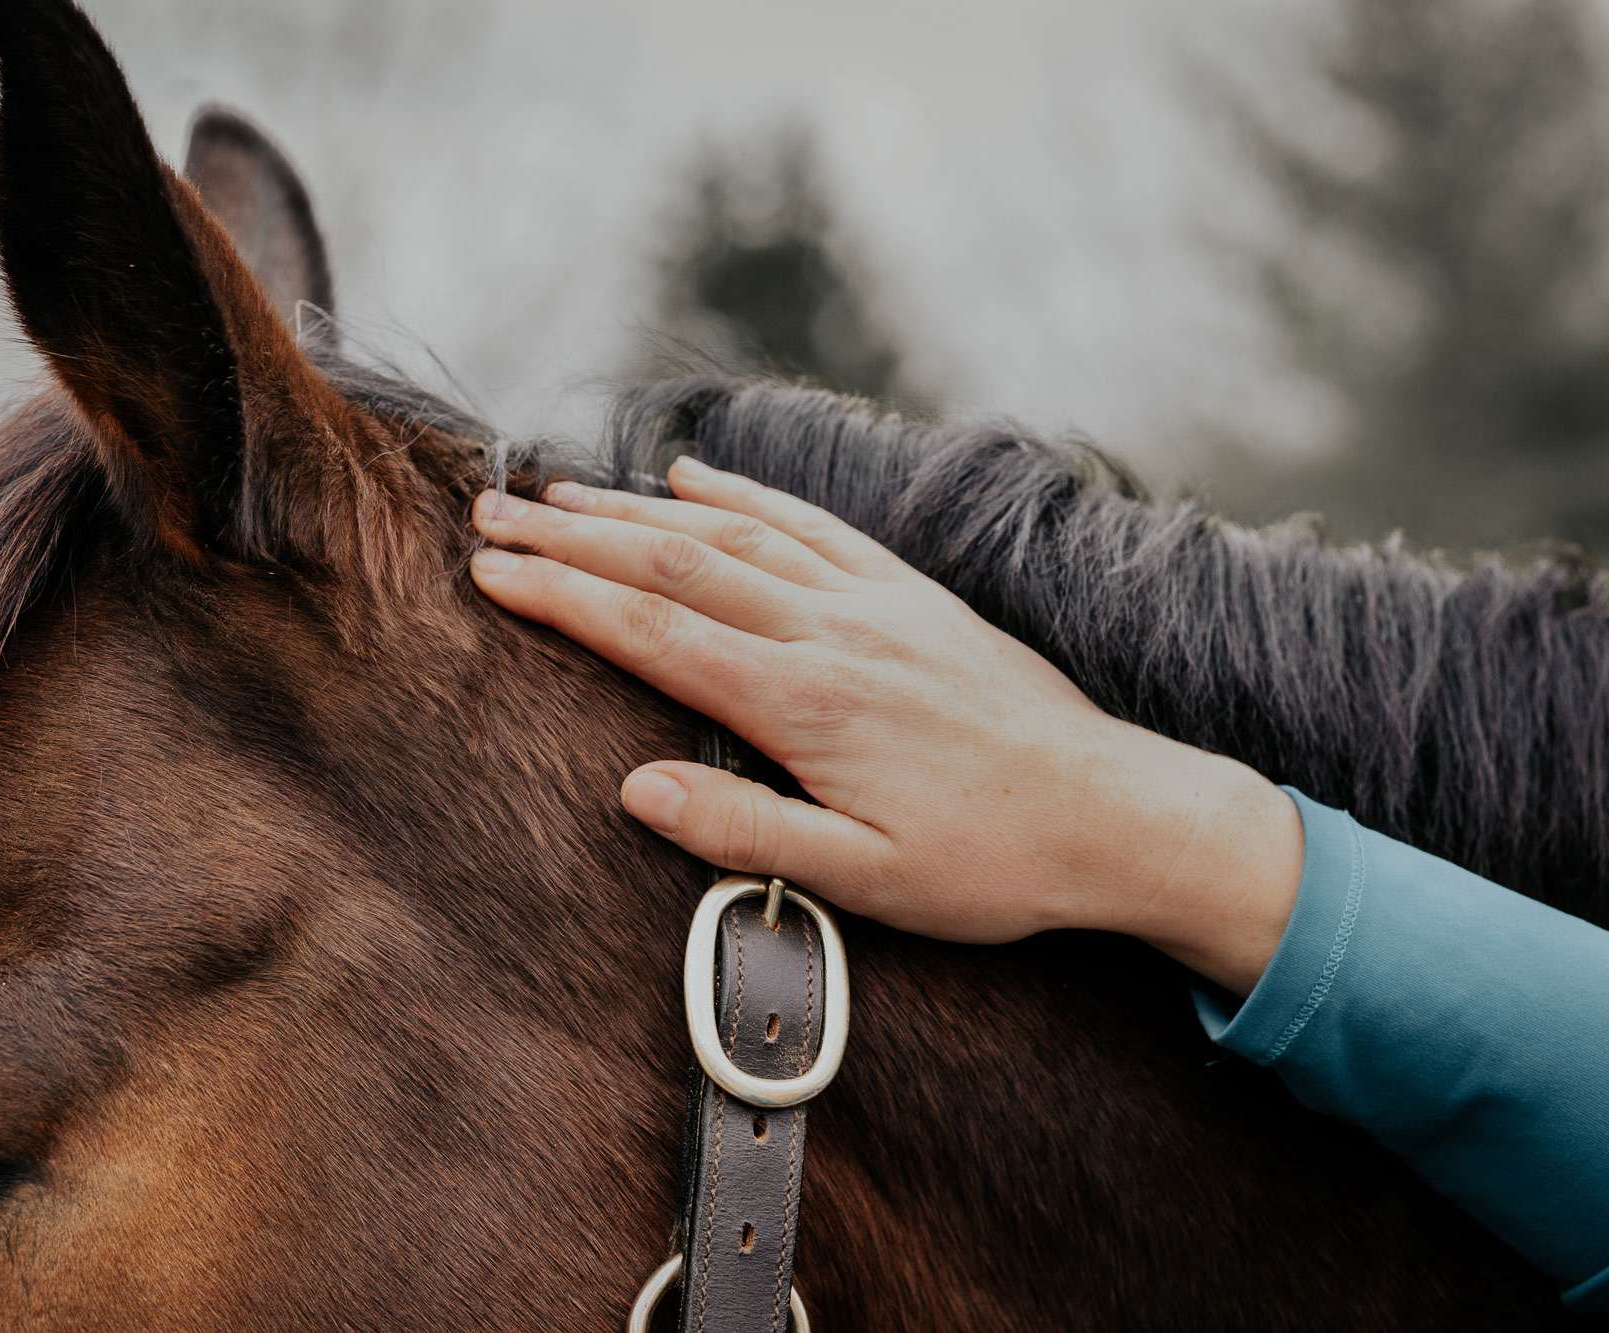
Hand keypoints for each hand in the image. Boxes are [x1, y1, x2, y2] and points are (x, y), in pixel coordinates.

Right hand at [468, 457, 1302, 993]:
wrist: (1118, 814)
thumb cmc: (991, 863)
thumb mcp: (865, 878)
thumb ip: (744, 830)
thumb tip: (634, 788)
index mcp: (805, 701)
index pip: (654, 631)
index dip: (563, 598)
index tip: (490, 574)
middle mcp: (830, 630)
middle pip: (675, 562)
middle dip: (573, 537)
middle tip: (491, 514)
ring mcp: (872, 600)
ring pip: (733, 530)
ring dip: (637, 507)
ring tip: (560, 491)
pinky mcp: (909, 593)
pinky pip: (810, 522)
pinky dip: (743, 490)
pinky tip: (694, 472)